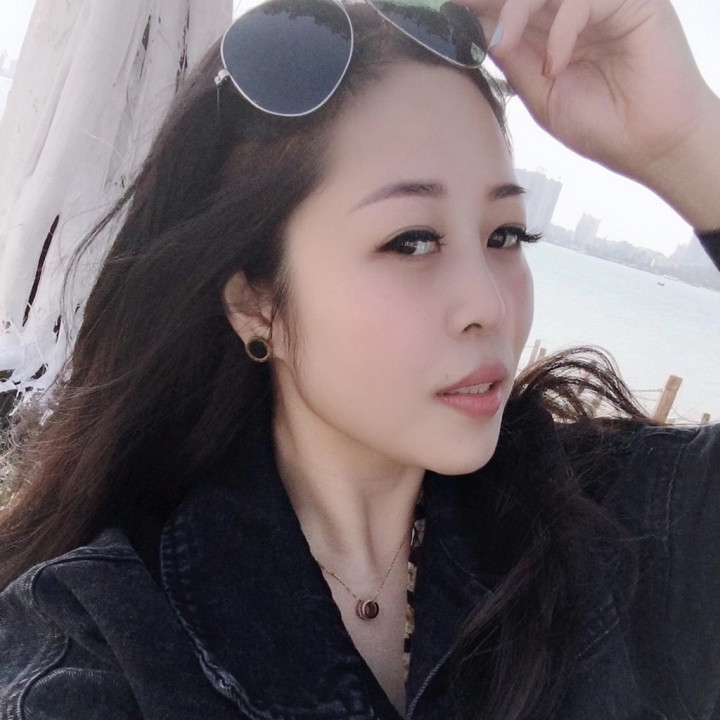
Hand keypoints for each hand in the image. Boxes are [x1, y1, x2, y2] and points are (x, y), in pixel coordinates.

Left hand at [468, 0, 719, 227]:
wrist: (651, 146)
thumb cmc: (601, 126)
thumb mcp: (541, 94)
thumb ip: (513, 60)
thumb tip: (477, 32)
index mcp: (553, 29)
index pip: (509, 6)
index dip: (478, 7)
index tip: (444, 13)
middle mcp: (575, 9)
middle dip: (489, 1)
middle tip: (458, 7)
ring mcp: (603, 2)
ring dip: (518, 9)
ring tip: (504, 43)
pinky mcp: (632, 1)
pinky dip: (562, 29)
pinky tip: (555, 65)